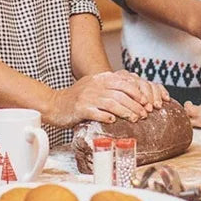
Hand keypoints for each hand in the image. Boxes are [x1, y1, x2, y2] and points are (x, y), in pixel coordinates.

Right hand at [46, 70, 163, 126]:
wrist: (54, 104)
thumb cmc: (76, 98)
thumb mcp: (93, 86)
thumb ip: (110, 86)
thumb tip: (134, 91)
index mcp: (99, 79)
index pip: (124, 82)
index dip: (138, 92)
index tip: (146, 102)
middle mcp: (94, 86)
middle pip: (121, 94)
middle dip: (136, 105)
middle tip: (144, 114)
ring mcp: (87, 97)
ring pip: (113, 104)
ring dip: (127, 112)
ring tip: (135, 119)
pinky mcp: (80, 109)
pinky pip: (98, 113)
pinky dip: (108, 118)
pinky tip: (113, 121)